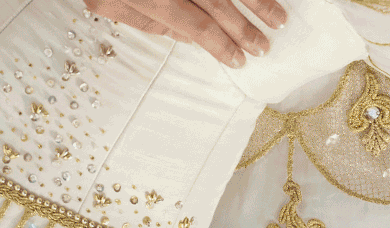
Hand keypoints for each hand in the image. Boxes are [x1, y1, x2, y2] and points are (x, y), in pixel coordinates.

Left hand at [84, 0, 286, 67]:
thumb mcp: (110, 5)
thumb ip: (148, 23)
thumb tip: (187, 39)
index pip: (197, 27)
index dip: (220, 45)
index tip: (237, 59)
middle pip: (220, 6)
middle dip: (244, 28)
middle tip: (263, 46)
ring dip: (259, 2)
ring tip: (278, 19)